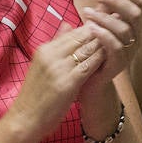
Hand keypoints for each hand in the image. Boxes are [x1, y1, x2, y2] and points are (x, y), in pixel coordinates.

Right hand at [11, 23, 109, 137]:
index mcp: (44, 50)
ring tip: (117, 39)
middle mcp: (50, 55)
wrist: (25, 119)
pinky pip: (88, 66)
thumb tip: (67, 24)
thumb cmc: (34, 95)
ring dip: (102, 44)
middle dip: (99, 32)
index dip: (89, 28)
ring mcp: (58, 69)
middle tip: (116, 27)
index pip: (71, 33)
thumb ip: (56, 45)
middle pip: (79, 38)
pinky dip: (100, 60)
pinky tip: (110, 58)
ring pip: (85, 50)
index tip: (105, 24)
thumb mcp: (41, 65)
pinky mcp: (67, 83)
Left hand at [76, 0, 141, 101]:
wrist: (89, 83)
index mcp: (134, 26)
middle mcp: (136, 38)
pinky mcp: (119, 64)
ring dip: (104, 16)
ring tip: (85, 12)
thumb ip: (103, 13)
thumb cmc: (93, 52)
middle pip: (136, 12)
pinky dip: (103, 34)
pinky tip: (89, 27)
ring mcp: (129, 52)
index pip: (141, 1)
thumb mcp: (99, 28)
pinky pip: (116, 46)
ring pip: (124, 29)